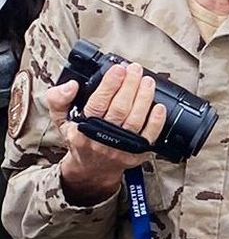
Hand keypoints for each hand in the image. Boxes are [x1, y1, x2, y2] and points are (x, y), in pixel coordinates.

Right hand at [48, 63, 167, 203]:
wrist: (92, 169)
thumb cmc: (79, 139)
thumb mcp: (61, 120)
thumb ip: (58, 100)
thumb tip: (71, 85)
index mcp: (82, 128)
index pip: (97, 103)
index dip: (110, 84)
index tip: (119, 69)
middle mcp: (102, 138)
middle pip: (120, 108)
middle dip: (130, 86)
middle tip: (135, 69)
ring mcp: (121, 147)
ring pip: (135, 119)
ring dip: (144, 98)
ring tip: (147, 81)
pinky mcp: (137, 153)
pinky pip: (149, 136)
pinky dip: (156, 120)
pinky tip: (159, 106)